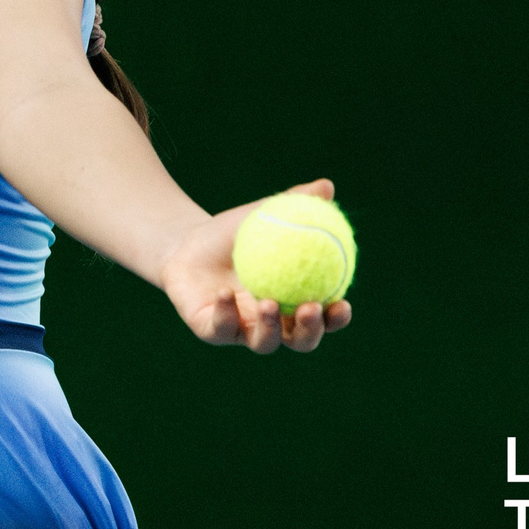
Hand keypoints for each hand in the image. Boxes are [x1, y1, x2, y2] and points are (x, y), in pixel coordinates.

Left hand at [159, 179, 352, 353]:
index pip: (323, 318)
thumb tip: (327, 186)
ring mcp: (241, 330)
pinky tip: (226, 293)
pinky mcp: (210, 330)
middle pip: (300, 341)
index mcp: (293, 303)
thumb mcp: (263, 214)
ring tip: (270, 303)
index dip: (336, 318)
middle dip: (310, 331)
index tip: (343, 303)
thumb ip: (295, 204)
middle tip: (311, 308)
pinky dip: (226, 313)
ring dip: (271, 328)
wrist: (186, 243)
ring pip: (264, 342)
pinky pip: (221, 328)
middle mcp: (271, 324)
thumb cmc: (233, 233)